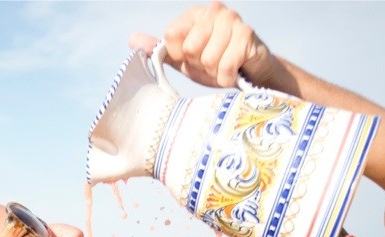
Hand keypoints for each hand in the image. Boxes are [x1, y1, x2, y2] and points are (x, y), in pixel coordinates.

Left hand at [128, 2, 272, 88]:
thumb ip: (159, 49)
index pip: (171, 36)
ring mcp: (232, 20)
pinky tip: (234, 73)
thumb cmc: (216, 64)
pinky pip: (226, 66)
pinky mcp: (247, 34)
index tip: (193, 58)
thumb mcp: (184, 59)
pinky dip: (227, 78)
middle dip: (200, 65)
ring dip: (215, 73)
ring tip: (224, 67)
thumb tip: (132, 40)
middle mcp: (213, 11)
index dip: (181, 56)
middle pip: (190, 49)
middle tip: (211, 64)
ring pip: (208, 59)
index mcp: (194, 14)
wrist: (251, 73)